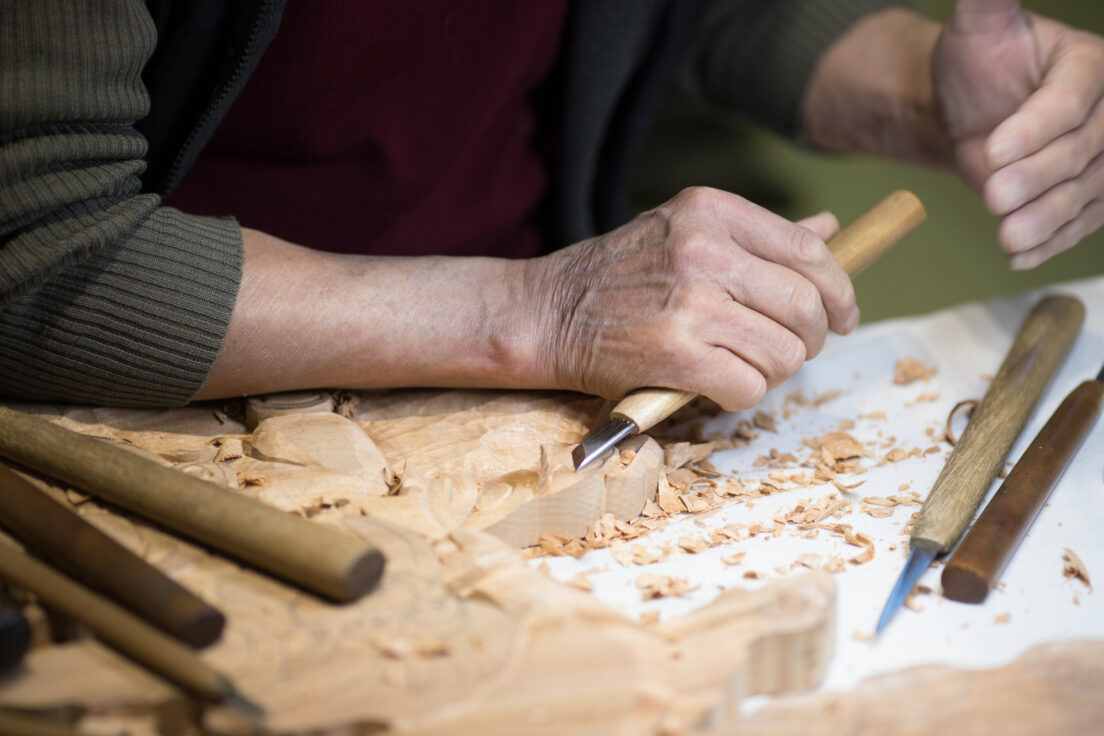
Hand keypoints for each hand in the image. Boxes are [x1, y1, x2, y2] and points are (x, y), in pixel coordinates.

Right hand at [525, 187, 857, 410]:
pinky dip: (742, 395)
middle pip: (805, 306)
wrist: (544, 313)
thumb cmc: (614, 276)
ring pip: (783, 353)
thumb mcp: (683, 231)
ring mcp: (690, 303)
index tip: (841, 316)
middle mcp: (703, 250)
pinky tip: (717, 384)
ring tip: (742, 366)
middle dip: (810, 339)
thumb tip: (829, 230)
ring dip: (772, 371)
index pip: (809, 252)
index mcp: (710, 211)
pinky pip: (749, 387)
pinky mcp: (675, 355)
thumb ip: (755, 235)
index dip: (839, 291)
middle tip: (790, 350)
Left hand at [934, 0, 1103, 268]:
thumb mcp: (976, 28)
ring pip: (1084, 194)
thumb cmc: (977, 66)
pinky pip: (1078, 223)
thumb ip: (990, 0)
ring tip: (1007, 238)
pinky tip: (1020, 256)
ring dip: (1046, 219)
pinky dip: (1051, 242)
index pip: (1070, 102)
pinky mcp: (1090, 196)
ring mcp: (1102, 157)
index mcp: (1087, 65)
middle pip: (1082, 152)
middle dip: (1037, 178)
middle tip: (992, 197)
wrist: (974, 112)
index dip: (1034, 129)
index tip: (992, 150)